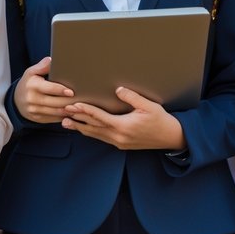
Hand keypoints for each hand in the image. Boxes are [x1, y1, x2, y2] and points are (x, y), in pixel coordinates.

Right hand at [14, 57, 74, 123]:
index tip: (71, 91)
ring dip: (69, 110)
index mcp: (32, 85)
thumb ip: (42, 66)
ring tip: (80, 106)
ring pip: (57, 112)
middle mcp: (33, 99)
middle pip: (56, 102)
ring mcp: (35, 111)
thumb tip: (51, 60)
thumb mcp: (31, 73)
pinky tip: (72, 112)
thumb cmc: (28, 84)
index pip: (49, 89)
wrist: (16, 101)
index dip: (61, 90)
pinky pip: (54, 119)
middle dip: (70, 101)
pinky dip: (64, 116)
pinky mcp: (38, 119)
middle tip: (82, 99)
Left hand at [61, 86, 184, 150]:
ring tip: (66, 123)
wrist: (172, 138)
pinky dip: (91, 133)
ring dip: (81, 128)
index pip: (100, 117)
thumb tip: (118, 89)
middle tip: (62, 113)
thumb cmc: (161, 120)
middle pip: (93, 127)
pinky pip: (102, 138)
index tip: (73, 105)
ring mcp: (119, 142)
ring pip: (95, 135)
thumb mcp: (149, 106)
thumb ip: (132, 97)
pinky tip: (84, 129)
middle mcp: (119, 137)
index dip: (85, 111)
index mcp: (124, 127)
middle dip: (77, 120)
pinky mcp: (122, 144)